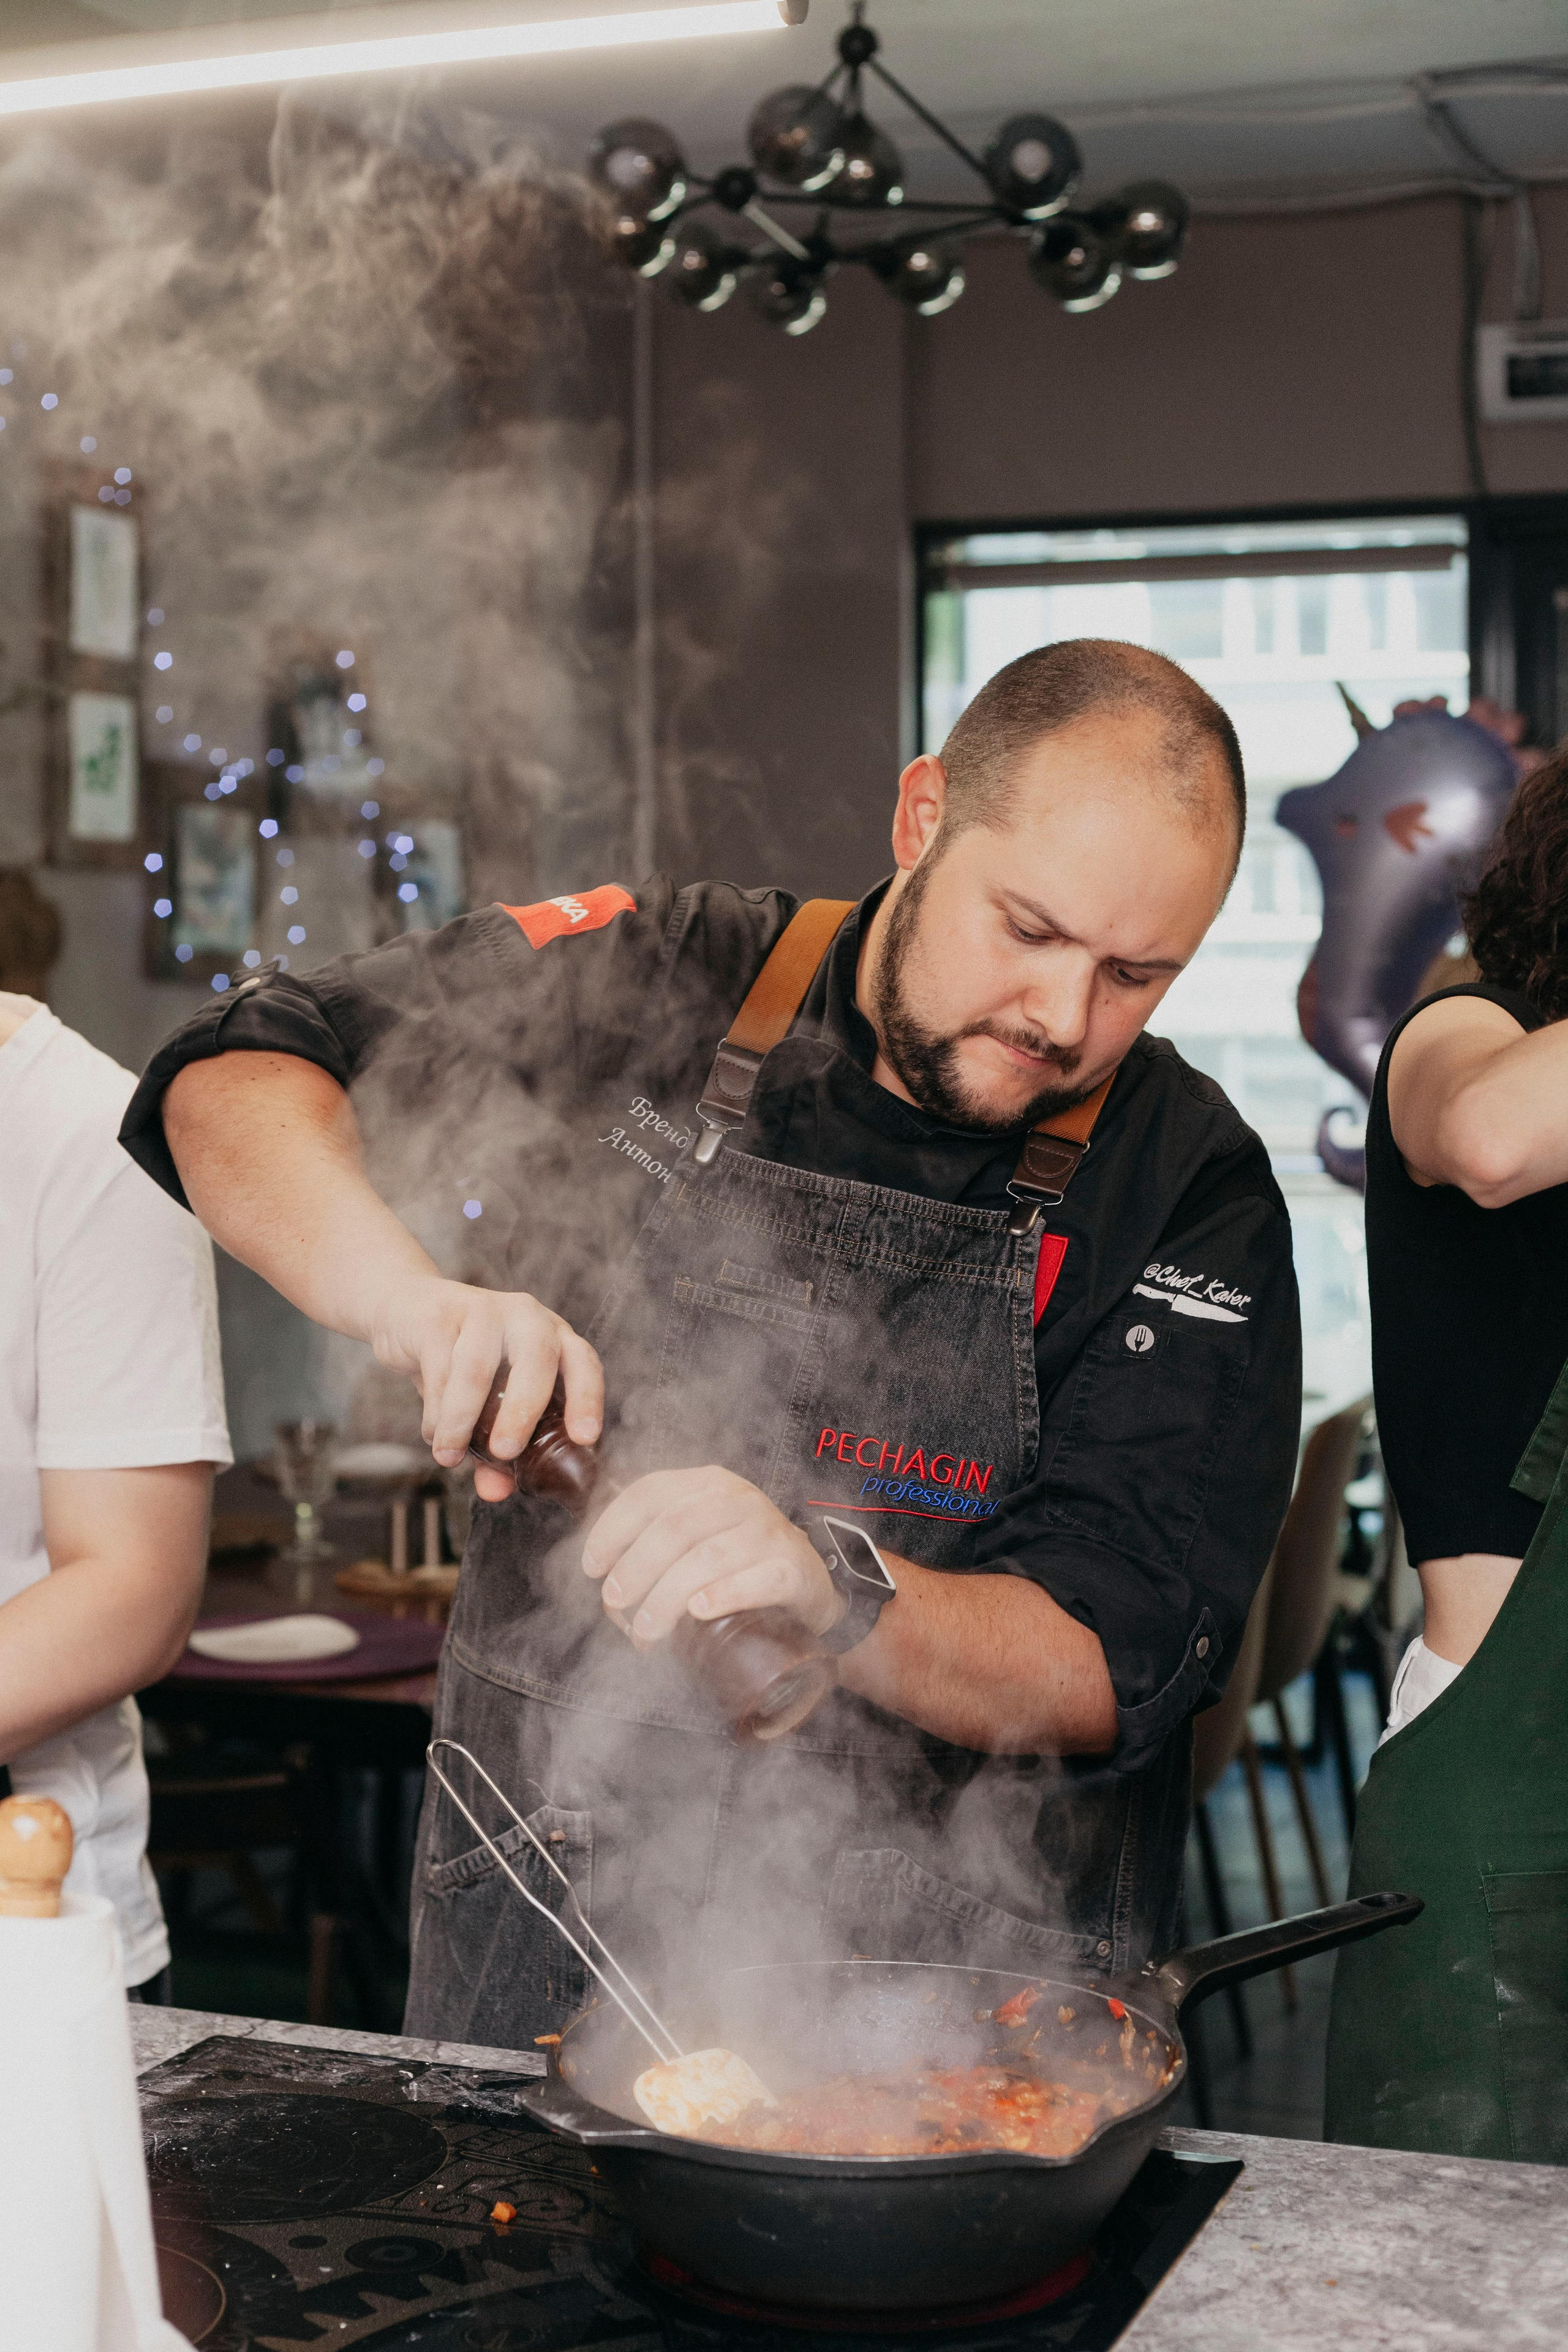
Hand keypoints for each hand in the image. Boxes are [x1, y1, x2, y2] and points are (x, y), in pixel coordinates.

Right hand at [366, 1275, 602, 1503]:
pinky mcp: (440, 1314)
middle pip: (537, 1359)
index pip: (583, 1362)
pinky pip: (439, 1367)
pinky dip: (435, 1410)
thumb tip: (496, 1491)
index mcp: (552, 1337)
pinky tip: (433, 1434)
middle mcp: (526, 1316)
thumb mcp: (486, 1403)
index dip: (587, 1399)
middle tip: (503, 1452)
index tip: (583, 1438)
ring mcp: (484, 1309)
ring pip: (477, 1367)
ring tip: (450, 1457)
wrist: (407, 1310)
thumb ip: (495, 1448)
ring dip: (462, 1419)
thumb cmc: (462, 1362)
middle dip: (523, 1411)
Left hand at [580, 1467, 844, 1648]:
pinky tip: (698, 1613)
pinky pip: (756, 1579)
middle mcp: (738, 1499)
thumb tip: (600, 1574)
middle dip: (634, 1569)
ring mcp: (769, 1531)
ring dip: (666, 1598)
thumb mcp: (694, 1539)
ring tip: (646, 1630)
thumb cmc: (735, 1564)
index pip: (648, 1493)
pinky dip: (723, 1596)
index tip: (591, 1567)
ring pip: (706, 1558)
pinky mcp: (793, 1567)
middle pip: (673, 1528)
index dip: (612, 1529)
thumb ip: (654, 1542)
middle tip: (615, 1604)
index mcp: (706, 1484)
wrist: (805, 1584)